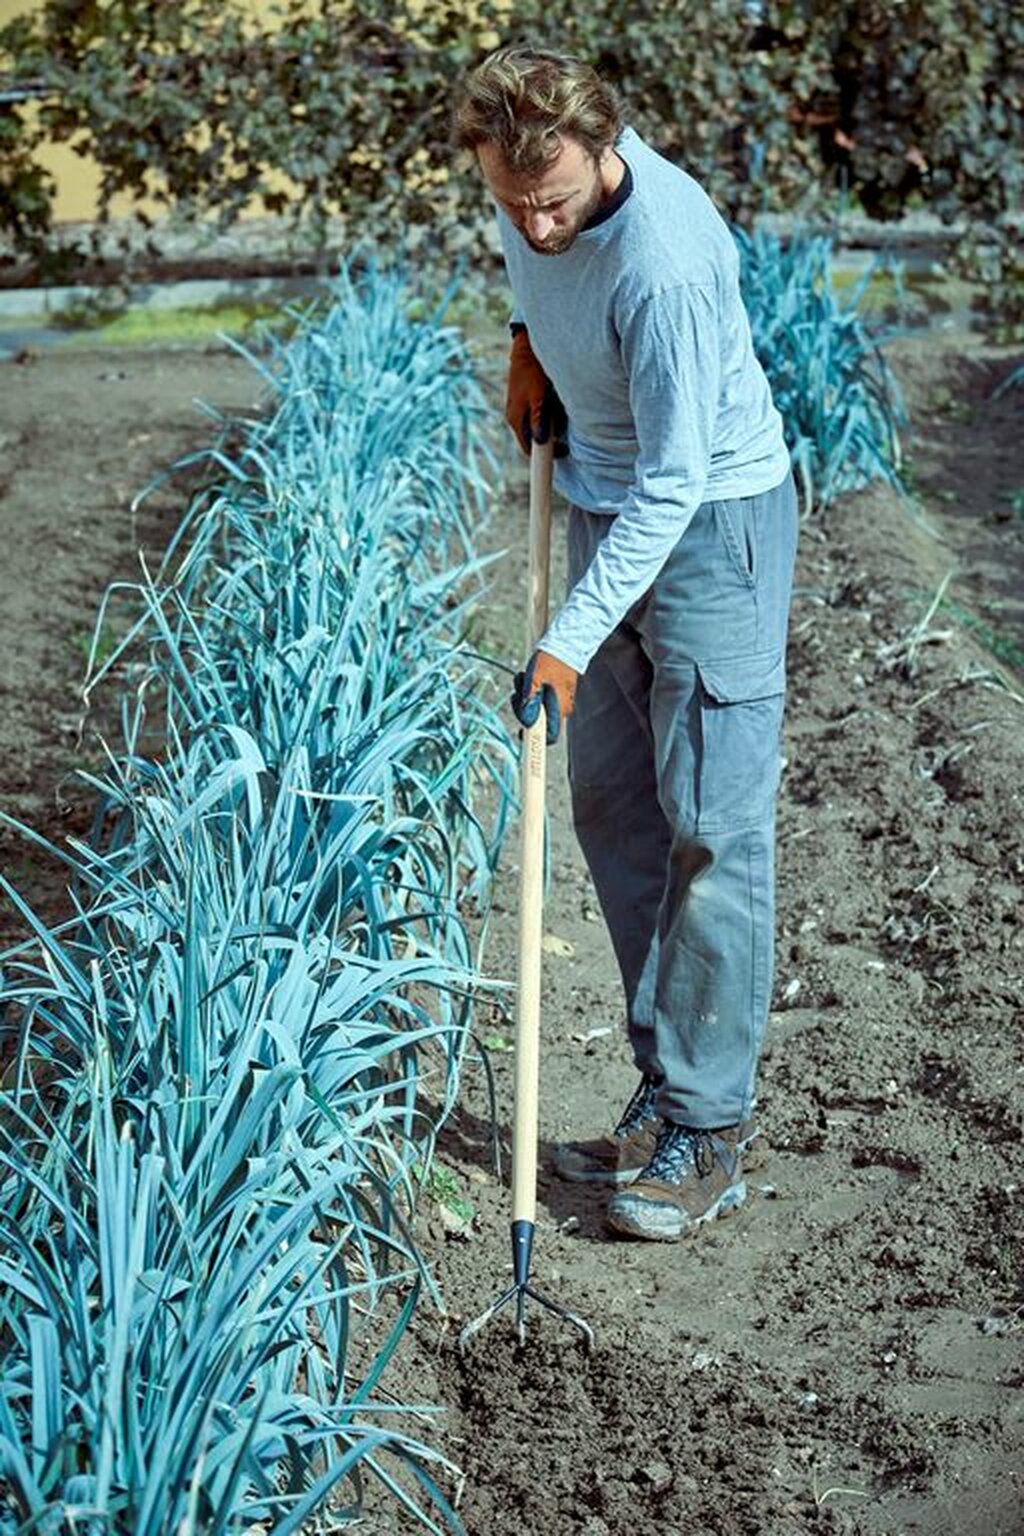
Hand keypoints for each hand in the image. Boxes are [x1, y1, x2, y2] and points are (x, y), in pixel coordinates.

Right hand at [505, 329, 568, 457]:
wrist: (528, 347)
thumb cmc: (534, 369)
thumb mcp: (538, 395)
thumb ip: (539, 418)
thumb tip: (539, 440)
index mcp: (516, 419)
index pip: (528, 449)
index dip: (542, 460)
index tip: (560, 457)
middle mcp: (515, 417)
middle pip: (534, 440)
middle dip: (550, 441)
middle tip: (567, 435)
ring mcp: (520, 409)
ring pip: (538, 428)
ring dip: (551, 428)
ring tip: (563, 415)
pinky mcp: (526, 402)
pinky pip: (540, 416)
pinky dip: (550, 416)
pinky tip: (559, 406)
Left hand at [510, 649, 578, 743]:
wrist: (564, 644)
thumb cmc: (550, 660)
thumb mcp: (534, 679)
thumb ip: (529, 702)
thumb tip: (526, 722)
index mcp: (559, 709)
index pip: (549, 736)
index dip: (534, 737)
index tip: (520, 732)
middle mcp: (562, 708)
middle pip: (538, 720)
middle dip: (523, 707)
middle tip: (517, 692)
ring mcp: (559, 700)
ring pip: (537, 707)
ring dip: (525, 696)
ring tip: (522, 678)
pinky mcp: (556, 693)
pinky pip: (540, 697)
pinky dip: (531, 690)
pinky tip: (527, 677)